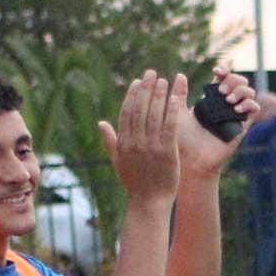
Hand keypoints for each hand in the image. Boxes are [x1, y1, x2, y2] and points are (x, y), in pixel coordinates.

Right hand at [100, 71, 183, 206]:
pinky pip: (169, 128)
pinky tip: (175, 99)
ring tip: (164, 81)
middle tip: (152, 73)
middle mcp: (135, 143)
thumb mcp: (118, 161)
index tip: (138, 81)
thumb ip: (110, 140)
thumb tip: (101, 123)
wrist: (149, 202)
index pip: (127, 112)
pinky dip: (171, 112)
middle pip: (140, 110)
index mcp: (123, 143)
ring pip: (154, 115)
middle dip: (146, 89)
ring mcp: (151, 147)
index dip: (133, 95)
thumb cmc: (134, 182)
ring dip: (159, 96)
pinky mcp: (167, 153)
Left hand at [178, 67, 257, 177]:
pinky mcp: (243, 126)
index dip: (224, 71)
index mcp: (211, 98)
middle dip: (232, 80)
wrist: (191, 160)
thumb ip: (178, 94)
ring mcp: (235, 114)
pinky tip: (235, 109)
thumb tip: (180, 75)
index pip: (224, 77)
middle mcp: (225, 105)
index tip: (216, 71)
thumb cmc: (182, 139)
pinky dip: (248, 104)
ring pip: (249, 92)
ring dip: (240, 91)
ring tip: (227, 100)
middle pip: (238, 81)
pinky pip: (254, 109)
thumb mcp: (176, 112)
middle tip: (221, 91)